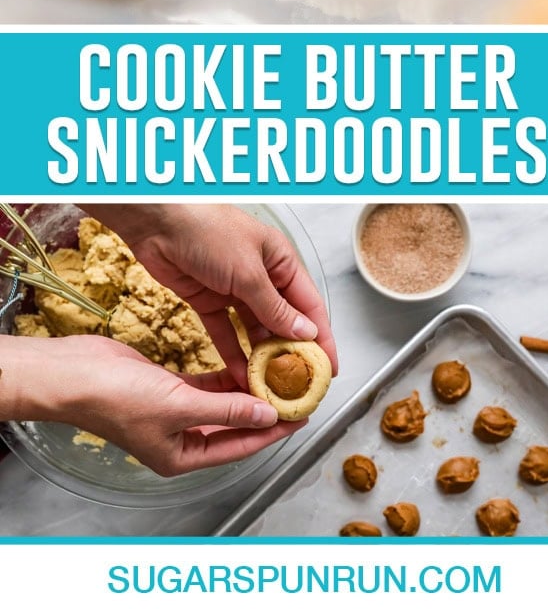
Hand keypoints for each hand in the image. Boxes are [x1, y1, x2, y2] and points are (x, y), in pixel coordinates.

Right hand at [0, 334, 304, 476]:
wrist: (76, 373)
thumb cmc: (117, 397)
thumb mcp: (180, 404)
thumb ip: (227, 409)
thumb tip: (267, 414)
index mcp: (181, 457)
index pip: (240, 447)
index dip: (271, 431)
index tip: (299, 415)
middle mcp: (179, 439)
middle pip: (234, 427)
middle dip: (264, 410)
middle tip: (294, 392)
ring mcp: (172, 414)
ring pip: (221, 405)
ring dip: (246, 391)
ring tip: (276, 376)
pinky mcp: (165, 389)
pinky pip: (204, 387)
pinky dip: (224, 378)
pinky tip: (243, 364)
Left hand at [98, 203, 337, 385]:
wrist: (157, 222)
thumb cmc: (208, 230)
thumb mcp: (248, 273)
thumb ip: (275, 307)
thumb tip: (304, 333)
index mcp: (280, 260)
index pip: (309, 304)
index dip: (321, 337)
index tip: (328, 367)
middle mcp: (261, 275)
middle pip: (283, 320)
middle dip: (291, 352)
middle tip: (298, 385)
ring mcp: (234, 289)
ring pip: (255, 330)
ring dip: (262, 357)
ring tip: (270, 387)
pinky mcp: (208, 300)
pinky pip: (226, 332)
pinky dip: (233, 353)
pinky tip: (240, 375)